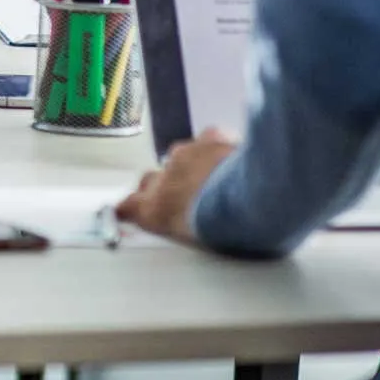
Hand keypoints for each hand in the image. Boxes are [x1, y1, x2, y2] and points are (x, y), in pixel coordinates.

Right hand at [116, 130, 237, 246]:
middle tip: (180, 196)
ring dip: (191, 167)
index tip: (126, 209)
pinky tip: (228, 155)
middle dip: (161, 185)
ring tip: (213, 179)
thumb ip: (183, 227)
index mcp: (157, 209)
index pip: (131, 206)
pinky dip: (215, 146)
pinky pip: (207, 139)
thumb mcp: (198, 241)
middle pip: (152, 178)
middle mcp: (165, 178)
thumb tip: (191, 227)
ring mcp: (186, 154)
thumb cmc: (229, 228)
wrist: (253, 198)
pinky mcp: (210, 138)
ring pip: (180, 157)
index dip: (131, 206)